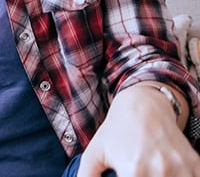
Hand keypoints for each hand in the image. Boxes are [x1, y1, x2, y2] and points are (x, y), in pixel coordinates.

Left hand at [78, 84, 199, 175]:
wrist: (143, 106)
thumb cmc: (116, 131)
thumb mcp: (95, 153)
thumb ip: (87, 175)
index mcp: (134, 170)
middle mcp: (160, 170)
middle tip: (136, 173)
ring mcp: (180, 167)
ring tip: (151, 172)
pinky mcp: (194, 164)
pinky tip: (168, 172)